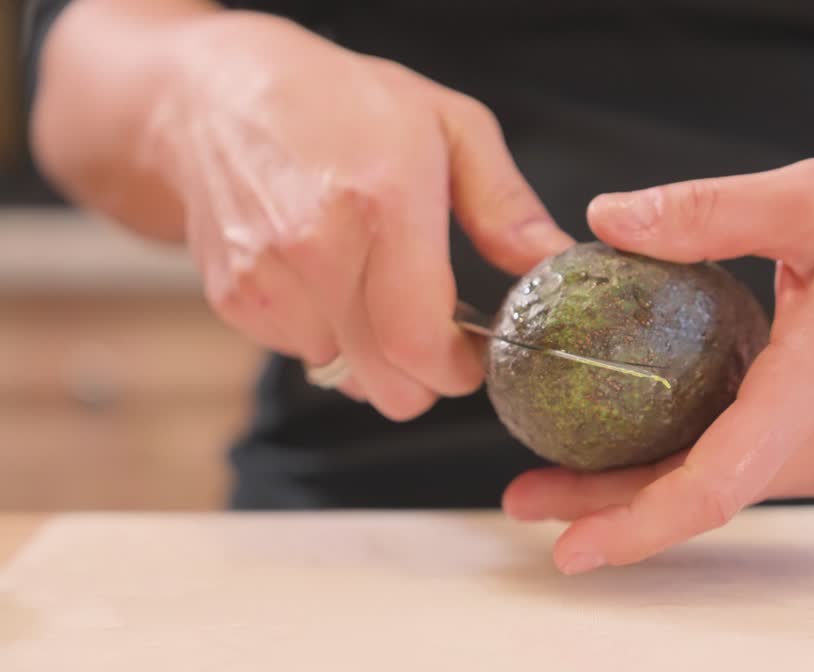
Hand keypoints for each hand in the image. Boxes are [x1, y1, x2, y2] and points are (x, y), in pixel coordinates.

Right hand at [144, 12, 572, 418]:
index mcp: (381, 203)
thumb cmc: (342, 103)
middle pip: (387, 383)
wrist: (212, 95)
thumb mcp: (449, 125)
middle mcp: (316, 248)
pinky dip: (328, 335)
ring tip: (374, 288)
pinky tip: (328, 280)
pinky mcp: (236, 299)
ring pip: (348, 376)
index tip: (475, 357)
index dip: (458, 371)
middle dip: (424, 375)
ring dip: (373, 354)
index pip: (420, 343)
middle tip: (437, 333)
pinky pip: (303, 355)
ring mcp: (268, 279)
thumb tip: (550, 263)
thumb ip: (505, 205)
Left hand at [502, 158, 813, 572]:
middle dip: (611, 504)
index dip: (633, 524)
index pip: (715, 485)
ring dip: (652, 481)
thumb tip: (609, 218)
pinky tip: (654, 433)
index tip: (564, 548)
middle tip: (525, 495)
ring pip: (732, 485)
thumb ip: (705, 211)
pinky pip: (762, 468)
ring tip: (569, 468)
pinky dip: (702, 460)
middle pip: (706, 494)